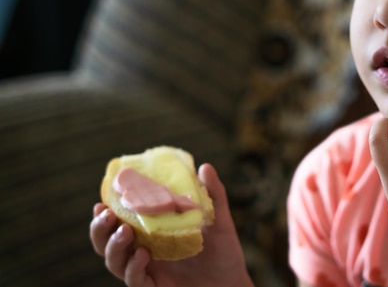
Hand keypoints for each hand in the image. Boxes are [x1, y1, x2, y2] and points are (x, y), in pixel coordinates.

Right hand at [90, 164, 252, 286]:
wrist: (232, 283)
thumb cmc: (223, 252)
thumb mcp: (218, 220)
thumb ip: (212, 194)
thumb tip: (205, 167)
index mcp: (152, 234)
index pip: (120, 222)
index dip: (106, 212)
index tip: (102, 199)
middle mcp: (143, 252)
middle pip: (107, 243)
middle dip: (99, 229)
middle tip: (106, 214)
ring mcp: (147, 272)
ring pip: (115, 262)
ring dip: (114, 246)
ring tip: (124, 230)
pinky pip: (134, 280)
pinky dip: (133, 267)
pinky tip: (143, 254)